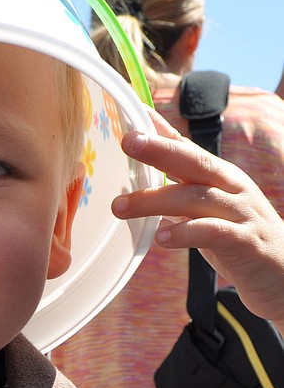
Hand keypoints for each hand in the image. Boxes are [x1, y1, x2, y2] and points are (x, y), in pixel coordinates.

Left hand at [114, 111, 283, 327]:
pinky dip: (185, 233)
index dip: (161, 130)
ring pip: (196, 198)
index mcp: (221, 177)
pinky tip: (161, 239)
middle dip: (160, 149)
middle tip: (128, 141)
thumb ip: (180, 192)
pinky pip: (213, 233)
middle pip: (195, 162)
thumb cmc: (238, 239)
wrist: (283, 275)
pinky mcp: (245, 242)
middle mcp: (232, 188)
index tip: (133, 112)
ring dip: (155, 200)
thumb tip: (142, 179)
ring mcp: (241, 213)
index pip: (188, 148)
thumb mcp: (208, 211)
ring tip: (120, 206)